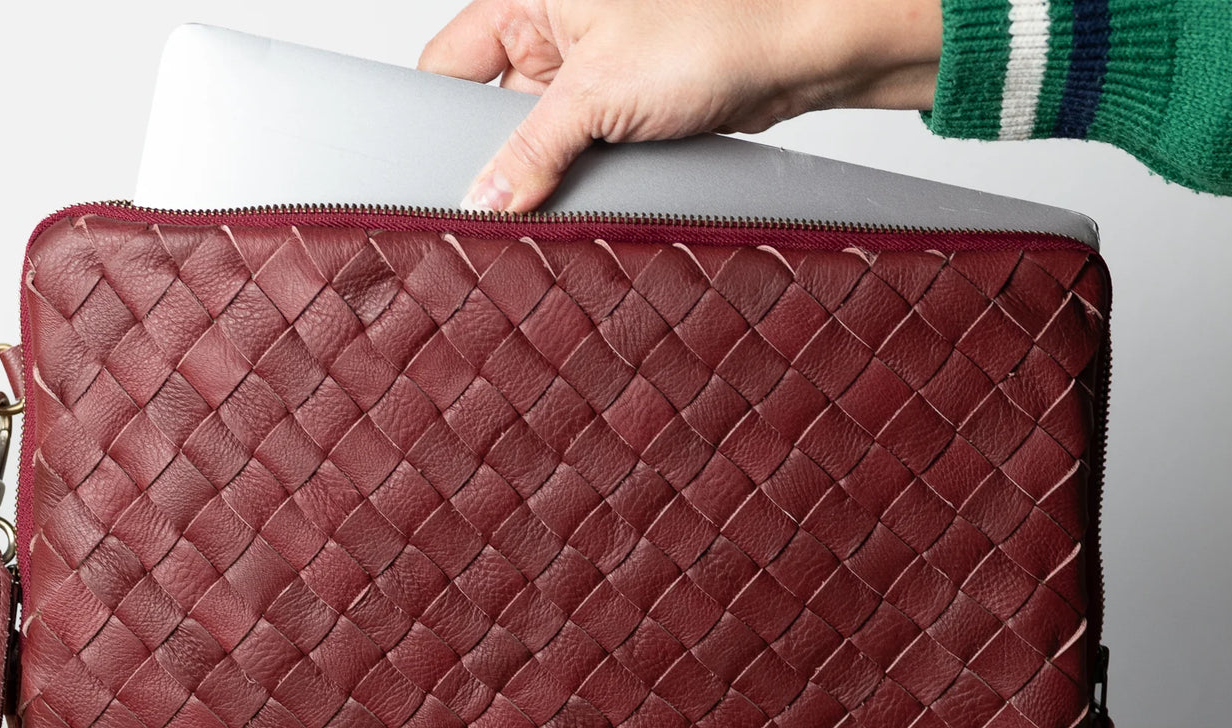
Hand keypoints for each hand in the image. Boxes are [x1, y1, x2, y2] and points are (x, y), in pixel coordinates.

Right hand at [419, 0, 942, 210]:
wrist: (797, 55)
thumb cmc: (713, 32)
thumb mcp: (599, 94)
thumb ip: (531, 150)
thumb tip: (485, 196)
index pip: (449, 62)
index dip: (437, 120)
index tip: (434, 175)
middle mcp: (552, 26)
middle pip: (487, 105)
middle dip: (495, 154)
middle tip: (497, 198)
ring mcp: (585, 69)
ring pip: (532, 135)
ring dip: (540, 170)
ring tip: (548, 192)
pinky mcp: (616, 106)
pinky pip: (574, 149)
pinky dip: (575, 175)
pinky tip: (580, 192)